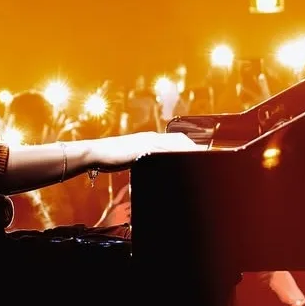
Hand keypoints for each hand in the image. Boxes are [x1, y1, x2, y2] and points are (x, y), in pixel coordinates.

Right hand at [88, 132, 207, 171]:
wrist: (95, 153)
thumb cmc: (109, 158)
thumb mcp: (129, 158)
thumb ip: (142, 160)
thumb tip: (150, 168)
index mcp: (148, 139)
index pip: (175, 139)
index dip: (189, 146)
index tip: (201, 154)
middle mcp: (150, 137)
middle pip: (179, 139)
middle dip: (195, 148)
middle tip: (209, 158)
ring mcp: (146, 142)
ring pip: (174, 144)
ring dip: (190, 151)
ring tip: (203, 160)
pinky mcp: (142, 149)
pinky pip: (164, 151)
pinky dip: (176, 154)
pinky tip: (184, 162)